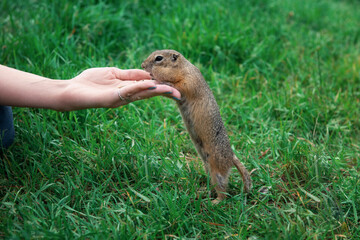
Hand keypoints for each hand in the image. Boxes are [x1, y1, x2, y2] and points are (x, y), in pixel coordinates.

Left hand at [62, 67, 180, 109]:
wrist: (71, 91)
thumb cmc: (89, 82)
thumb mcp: (112, 73)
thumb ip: (128, 74)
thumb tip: (146, 74)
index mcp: (127, 89)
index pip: (147, 86)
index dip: (159, 85)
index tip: (173, 85)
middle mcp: (126, 96)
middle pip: (148, 93)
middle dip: (163, 93)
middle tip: (178, 94)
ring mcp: (120, 98)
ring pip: (142, 94)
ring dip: (156, 92)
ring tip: (170, 91)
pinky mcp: (112, 99)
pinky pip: (128, 91)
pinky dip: (141, 88)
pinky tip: (151, 86)